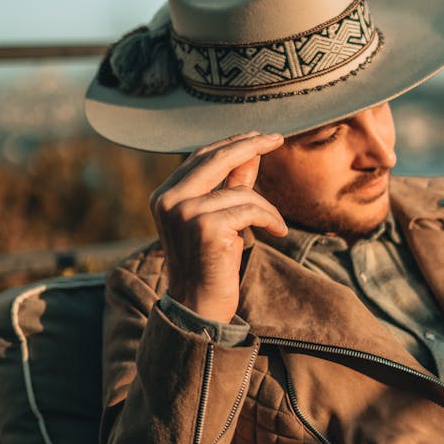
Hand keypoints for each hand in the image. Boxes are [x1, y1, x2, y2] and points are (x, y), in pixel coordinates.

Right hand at [149, 132, 287, 323]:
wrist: (198, 307)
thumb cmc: (210, 263)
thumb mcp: (220, 218)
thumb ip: (231, 185)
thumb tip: (251, 152)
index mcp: (165, 195)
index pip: (202, 157)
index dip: (232, 143)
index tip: (259, 136)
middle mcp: (169, 200)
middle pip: (217, 158)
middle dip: (251, 145)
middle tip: (276, 138)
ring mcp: (185, 212)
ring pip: (241, 191)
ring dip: (266, 207)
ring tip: (275, 224)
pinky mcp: (206, 227)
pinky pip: (251, 209)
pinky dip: (270, 219)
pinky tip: (278, 232)